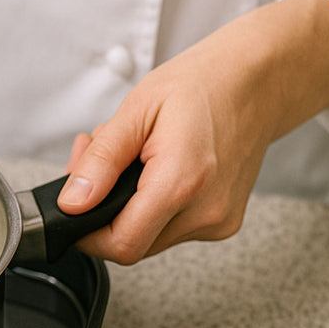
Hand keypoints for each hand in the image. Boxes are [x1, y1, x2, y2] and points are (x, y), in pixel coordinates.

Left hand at [58, 0, 328, 264]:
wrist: (256, 82)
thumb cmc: (201, 86)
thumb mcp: (136, 110)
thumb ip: (101, 162)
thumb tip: (72, 203)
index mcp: (182, 183)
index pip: (121, 245)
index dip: (87, 231)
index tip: (73, 203)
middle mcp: (206, 212)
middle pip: (131, 244)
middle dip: (102, 210)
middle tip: (95, 162)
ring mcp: (218, 221)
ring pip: (148, 237)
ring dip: (125, 206)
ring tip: (128, 158)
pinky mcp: (223, 222)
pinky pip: (170, 229)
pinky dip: (151, 206)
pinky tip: (151, 171)